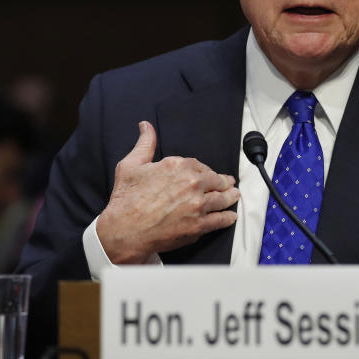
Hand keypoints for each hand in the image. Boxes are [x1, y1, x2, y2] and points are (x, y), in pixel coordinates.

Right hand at [97, 121, 238, 263]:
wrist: (124, 230)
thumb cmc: (126, 200)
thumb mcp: (132, 165)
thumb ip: (145, 144)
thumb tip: (147, 127)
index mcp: (177, 166)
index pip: (200, 165)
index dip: (205, 171)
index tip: (207, 174)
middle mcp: (191, 183)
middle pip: (215, 180)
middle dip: (223, 182)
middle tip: (228, 184)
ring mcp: (197, 205)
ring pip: (222, 199)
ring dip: (230, 197)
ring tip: (234, 196)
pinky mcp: (199, 225)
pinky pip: (220, 220)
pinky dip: (227, 218)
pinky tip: (231, 216)